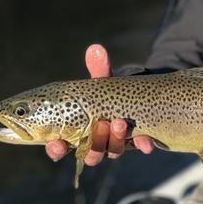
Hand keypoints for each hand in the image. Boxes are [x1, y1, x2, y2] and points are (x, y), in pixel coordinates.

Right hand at [45, 44, 153, 164]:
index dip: (56, 150)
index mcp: (76, 132)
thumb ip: (98, 70)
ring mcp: (116, 145)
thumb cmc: (108, 91)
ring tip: (120, 122)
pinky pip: (138, 149)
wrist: (137, 93)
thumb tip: (96, 49)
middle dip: (94, 143)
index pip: (60, 148)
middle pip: (90, 154)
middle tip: (100, 125)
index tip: (58, 144)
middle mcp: (95, 143)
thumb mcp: (102, 81)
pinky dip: (142, 145)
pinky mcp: (136, 143)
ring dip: (115, 141)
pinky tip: (146, 141)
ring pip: (112, 152)